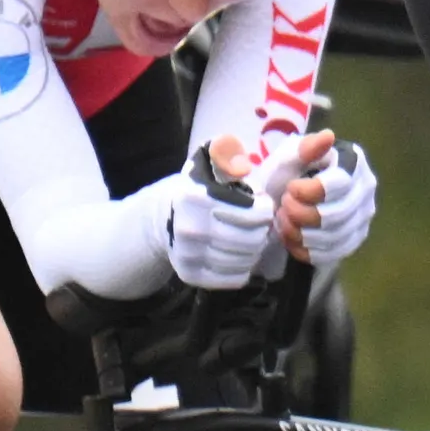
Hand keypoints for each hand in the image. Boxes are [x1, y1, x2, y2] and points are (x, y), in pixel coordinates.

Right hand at [154, 132, 292, 288]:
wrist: (164, 217)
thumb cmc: (196, 186)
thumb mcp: (207, 160)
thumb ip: (226, 152)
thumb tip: (243, 168)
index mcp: (195, 198)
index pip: (252, 212)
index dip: (265, 209)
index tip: (262, 204)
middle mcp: (189, 229)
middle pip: (251, 239)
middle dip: (263, 230)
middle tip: (261, 224)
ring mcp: (188, 255)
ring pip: (244, 260)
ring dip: (255, 249)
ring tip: (251, 237)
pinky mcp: (191, 275)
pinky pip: (234, 278)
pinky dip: (244, 268)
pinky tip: (240, 254)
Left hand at [283, 131, 378, 265]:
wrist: (288, 196)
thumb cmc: (291, 171)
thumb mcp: (292, 154)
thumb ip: (306, 148)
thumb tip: (328, 136)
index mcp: (354, 165)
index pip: (340, 185)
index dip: (309, 191)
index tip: (290, 188)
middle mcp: (365, 193)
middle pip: (335, 215)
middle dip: (300, 213)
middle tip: (283, 204)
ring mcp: (361, 221)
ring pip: (331, 238)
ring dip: (298, 232)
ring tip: (284, 219)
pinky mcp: (351, 242)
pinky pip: (329, 254)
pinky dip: (303, 249)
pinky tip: (291, 236)